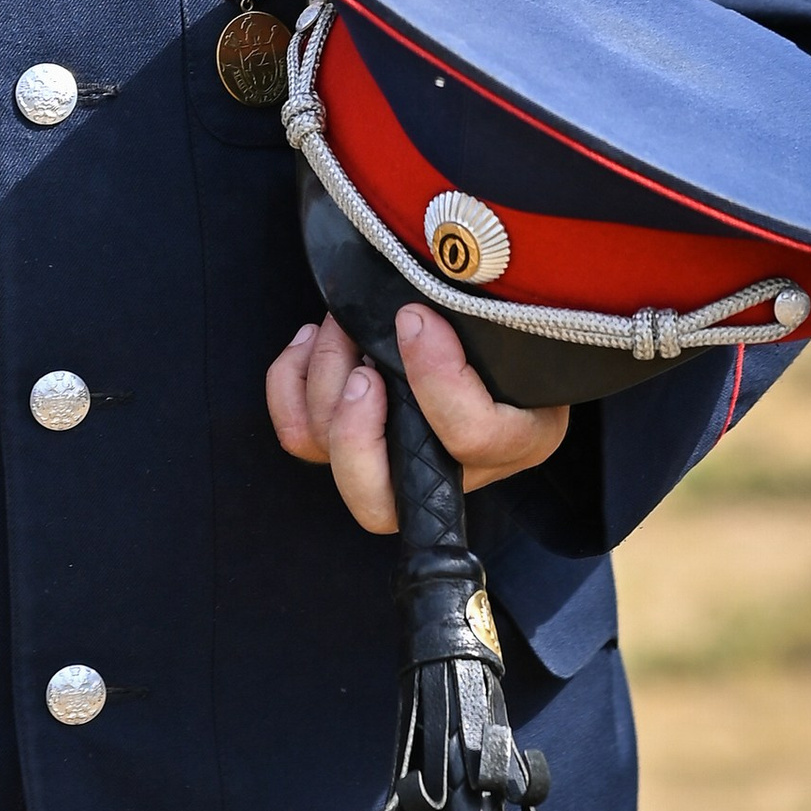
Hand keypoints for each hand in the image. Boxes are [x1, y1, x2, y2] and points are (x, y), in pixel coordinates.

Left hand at [267, 300, 567, 533]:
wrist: (501, 330)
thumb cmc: (513, 327)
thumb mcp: (522, 326)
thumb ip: (486, 323)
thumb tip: (414, 310)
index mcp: (513, 440)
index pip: (472, 438)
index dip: (437, 379)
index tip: (415, 319)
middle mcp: (449, 470)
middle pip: (376, 500)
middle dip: (352, 428)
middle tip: (362, 365)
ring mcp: (389, 460)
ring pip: (325, 453)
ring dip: (322, 376)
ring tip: (341, 323)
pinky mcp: (346, 441)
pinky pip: (296, 433)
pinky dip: (289, 380)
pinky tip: (310, 338)